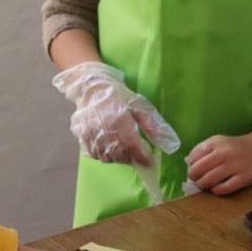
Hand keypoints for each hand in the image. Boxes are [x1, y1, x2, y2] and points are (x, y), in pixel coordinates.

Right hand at [53, 62, 179, 165]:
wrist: (90, 88)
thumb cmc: (117, 95)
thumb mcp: (139, 104)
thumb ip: (152, 124)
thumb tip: (169, 142)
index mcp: (121, 122)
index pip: (135, 148)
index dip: (144, 158)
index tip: (150, 162)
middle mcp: (105, 132)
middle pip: (122, 156)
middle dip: (131, 157)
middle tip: (136, 152)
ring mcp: (92, 137)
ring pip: (108, 158)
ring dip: (118, 157)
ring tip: (122, 147)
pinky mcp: (82, 139)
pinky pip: (95, 155)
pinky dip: (104, 154)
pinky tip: (108, 145)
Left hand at [185, 113, 251, 195]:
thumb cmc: (237, 147)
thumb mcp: (220, 142)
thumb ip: (204, 150)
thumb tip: (188, 164)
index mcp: (216, 142)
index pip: (193, 157)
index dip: (190, 166)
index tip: (194, 170)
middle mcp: (224, 152)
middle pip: (198, 170)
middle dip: (194, 178)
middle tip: (197, 180)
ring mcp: (235, 165)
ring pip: (209, 180)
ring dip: (203, 185)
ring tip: (206, 185)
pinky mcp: (244, 178)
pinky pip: (224, 188)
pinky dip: (217, 190)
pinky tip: (217, 188)